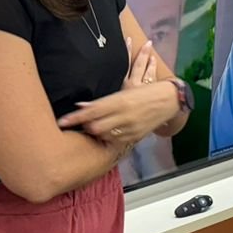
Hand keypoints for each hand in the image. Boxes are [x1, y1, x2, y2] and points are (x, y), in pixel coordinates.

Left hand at [58, 39, 178, 143]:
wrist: (170, 100)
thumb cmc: (146, 92)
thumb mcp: (126, 90)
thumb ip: (103, 101)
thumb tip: (82, 105)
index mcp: (120, 100)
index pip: (92, 111)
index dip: (75, 117)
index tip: (61, 122)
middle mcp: (124, 115)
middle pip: (95, 127)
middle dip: (85, 126)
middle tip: (79, 124)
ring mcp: (130, 127)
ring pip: (103, 136)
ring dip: (96, 133)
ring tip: (92, 128)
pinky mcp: (135, 136)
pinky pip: (115, 141)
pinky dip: (108, 138)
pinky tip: (107, 133)